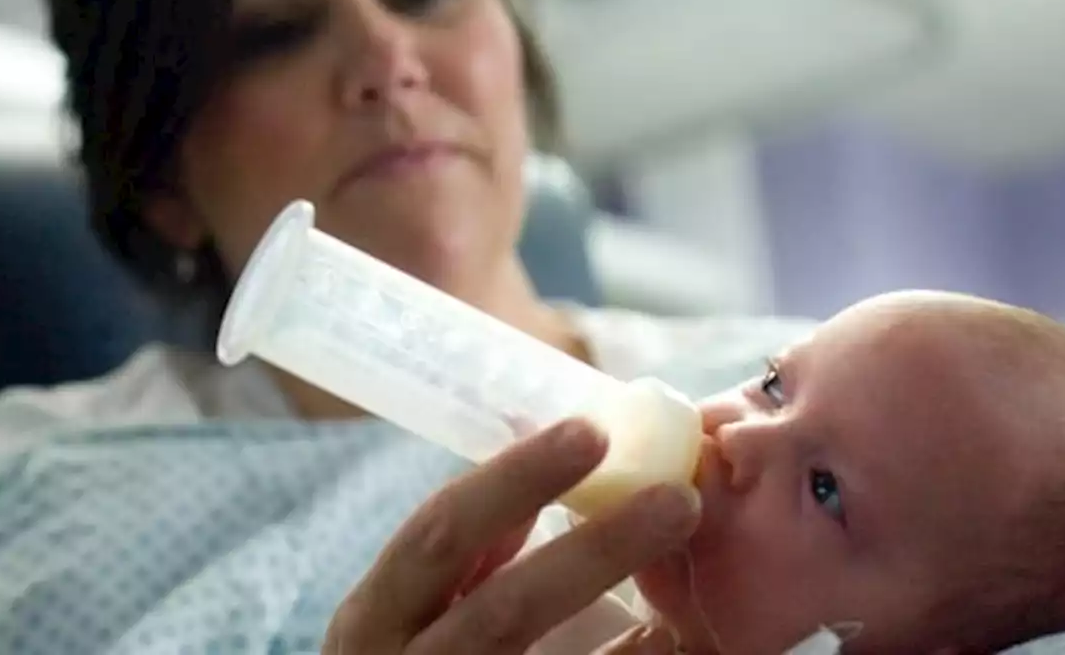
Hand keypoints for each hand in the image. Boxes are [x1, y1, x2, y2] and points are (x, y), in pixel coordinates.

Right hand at [322, 418, 699, 654]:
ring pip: (530, 647)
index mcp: (377, 613)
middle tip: (677, 498)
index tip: (590, 431)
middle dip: (593, 551)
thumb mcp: (414, 606)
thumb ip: (468, 547)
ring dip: (622, 609)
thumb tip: (528, 456)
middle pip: (504, 608)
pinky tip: (668, 637)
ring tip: (686, 572)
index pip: (442, 531)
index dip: (515, 480)